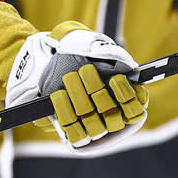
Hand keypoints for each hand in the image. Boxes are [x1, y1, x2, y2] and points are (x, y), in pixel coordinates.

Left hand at [6, 21, 148, 151]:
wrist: (42, 63)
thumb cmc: (71, 53)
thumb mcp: (88, 43)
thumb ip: (108, 51)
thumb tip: (128, 68)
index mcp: (124, 101)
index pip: (136, 112)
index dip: (127, 97)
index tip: (115, 79)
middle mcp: (110, 118)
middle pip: (113, 117)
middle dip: (97, 91)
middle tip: (84, 71)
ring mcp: (91, 128)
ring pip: (94, 125)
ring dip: (80, 98)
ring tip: (69, 78)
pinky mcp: (72, 134)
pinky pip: (75, 134)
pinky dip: (66, 112)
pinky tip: (59, 95)